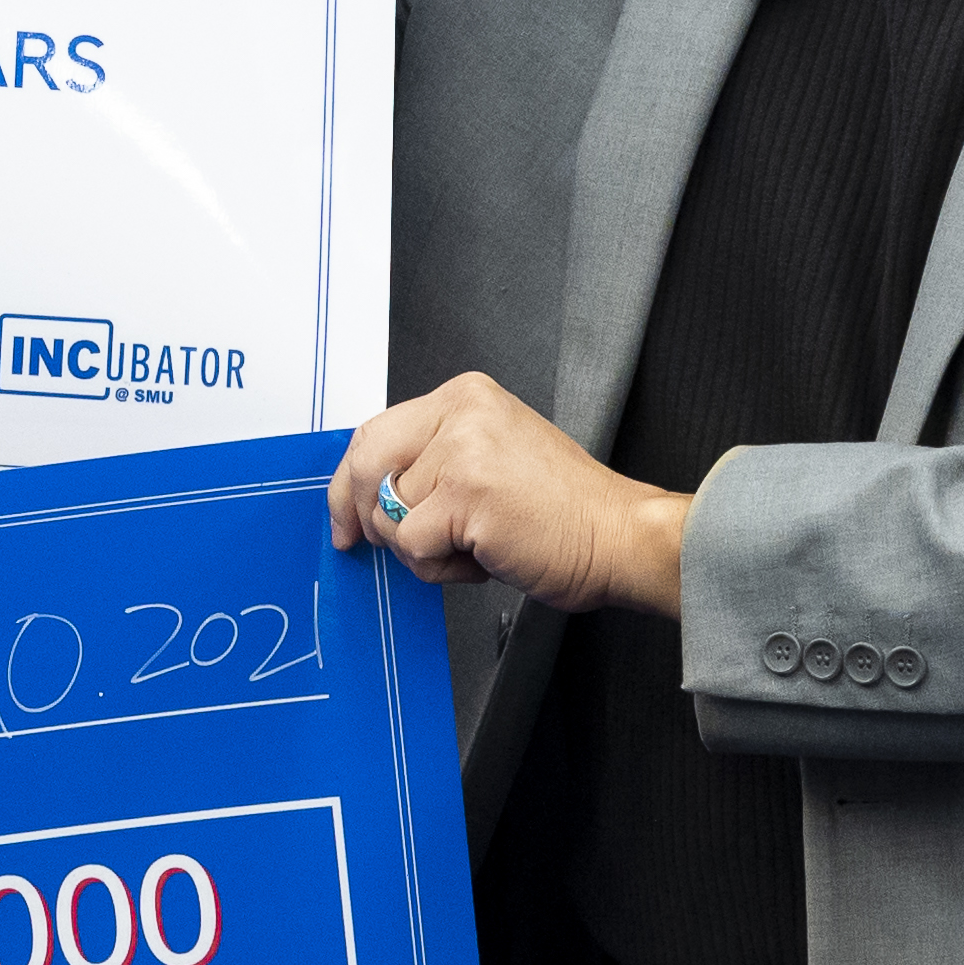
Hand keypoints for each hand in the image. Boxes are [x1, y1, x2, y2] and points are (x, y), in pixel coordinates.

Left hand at [330, 372, 685, 614]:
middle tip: (372, 543)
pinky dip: (439, 567)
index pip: (374, 432)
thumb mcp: (490, 457)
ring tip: (472, 545)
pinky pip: (412, 544)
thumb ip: (432, 460)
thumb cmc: (564, 510)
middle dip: (364, 515)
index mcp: (465, 397)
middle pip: (367, 465)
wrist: (619, 536)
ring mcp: (463, 452)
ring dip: (421, 548)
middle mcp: (461, 414)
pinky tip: (481, 557)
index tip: (344, 515)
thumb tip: (369, 492)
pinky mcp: (467, 496)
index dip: (349, 482)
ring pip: (390, 513)